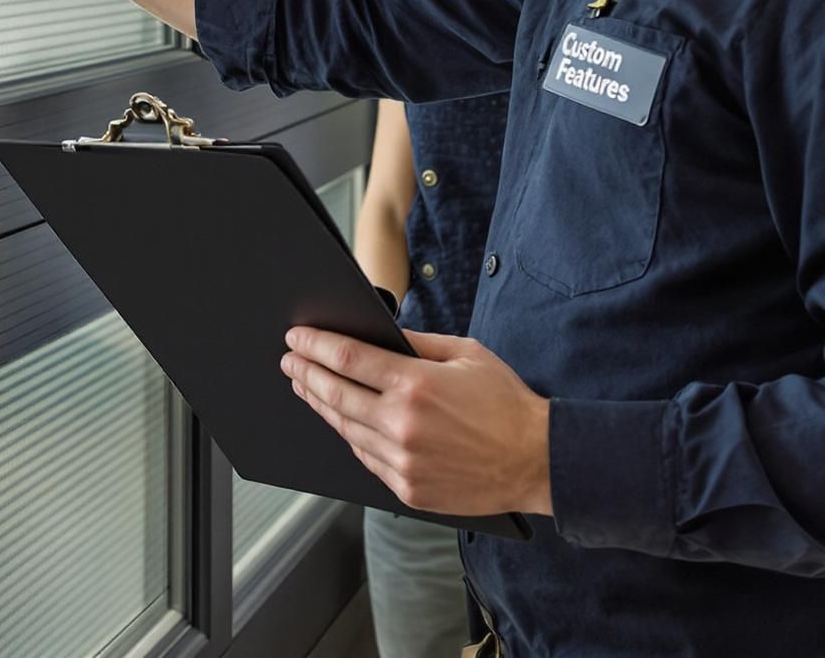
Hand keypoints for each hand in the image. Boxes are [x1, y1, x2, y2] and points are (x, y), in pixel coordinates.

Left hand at [281, 327, 552, 517]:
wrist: (535, 460)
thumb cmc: (506, 404)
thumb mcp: (466, 354)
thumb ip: (417, 343)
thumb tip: (379, 335)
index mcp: (416, 385)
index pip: (348, 359)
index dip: (316, 346)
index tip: (297, 338)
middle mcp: (402, 425)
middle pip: (335, 395)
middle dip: (306, 374)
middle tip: (290, 362)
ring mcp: (402, 462)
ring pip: (345, 429)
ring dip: (321, 406)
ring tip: (307, 388)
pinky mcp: (407, 489)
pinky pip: (366, 459)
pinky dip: (349, 436)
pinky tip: (341, 422)